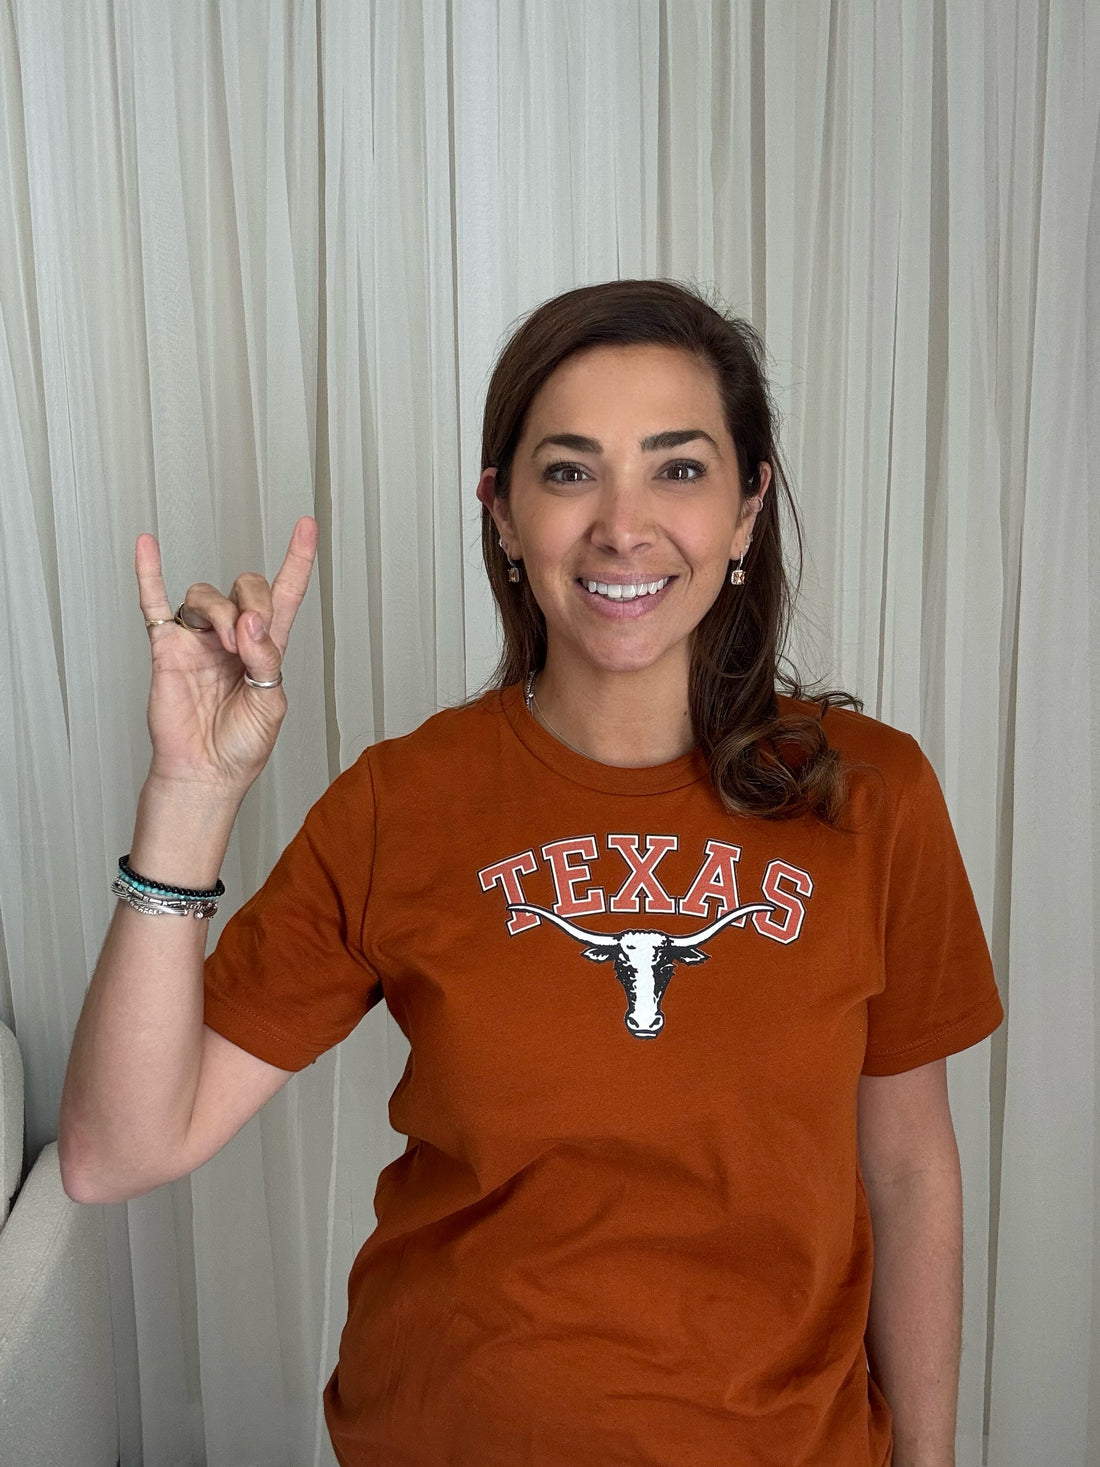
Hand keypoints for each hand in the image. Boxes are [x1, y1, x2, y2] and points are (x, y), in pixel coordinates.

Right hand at [136, 517, 317, 794]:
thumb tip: (249, 623)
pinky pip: (153, 602)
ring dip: (220, 612)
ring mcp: (198, 640)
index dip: (298, 560)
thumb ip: (267, 660)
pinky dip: (150, 572)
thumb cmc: (241, 745)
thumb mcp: (272, 704)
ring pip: (206, 594)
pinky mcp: (167, 648)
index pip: (286, 594)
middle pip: (246, 586)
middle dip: (254, 603)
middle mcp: (232, 636)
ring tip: (226, 646)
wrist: (206, 773)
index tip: (307, 525)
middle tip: (251, 641)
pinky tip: (149, 545)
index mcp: (267, 648)